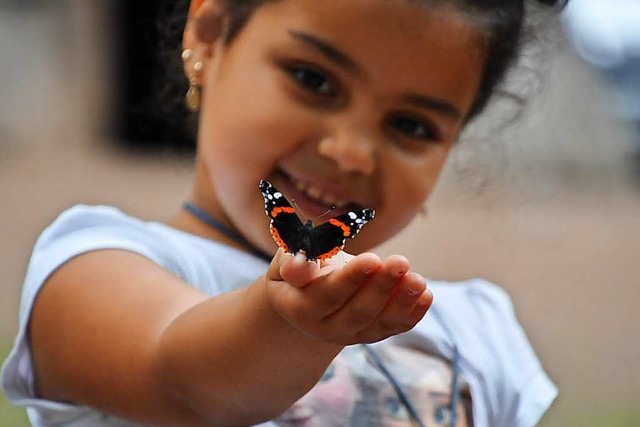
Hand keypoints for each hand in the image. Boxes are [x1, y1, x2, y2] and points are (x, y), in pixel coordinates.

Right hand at [265, 248, 432, 344]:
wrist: (308, 293)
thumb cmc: (301, 265)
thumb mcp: (288, 258)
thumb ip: (294, 261)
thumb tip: (298, 266)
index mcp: (300, 307)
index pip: (327, 296)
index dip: (350, 279)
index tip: (372, 258)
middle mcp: (325, 327)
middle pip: (357, 313)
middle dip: (381, 288)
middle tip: (401, 262)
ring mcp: (351, 334)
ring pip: (378, 324)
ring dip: (401, 302)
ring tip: (417, 280)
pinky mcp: (372, 333)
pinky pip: (394, 327)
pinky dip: (412, 314)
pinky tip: (426, 295)